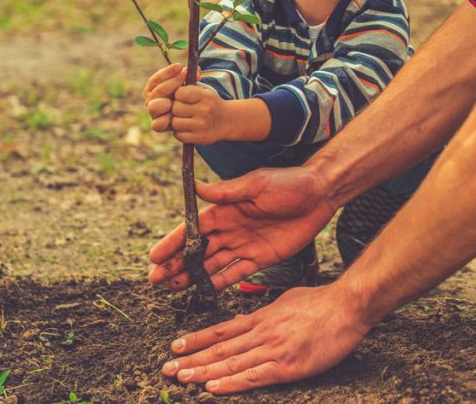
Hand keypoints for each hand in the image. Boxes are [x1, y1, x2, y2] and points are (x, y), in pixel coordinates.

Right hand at [143, 63, 185, 132]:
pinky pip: (156, 125)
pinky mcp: (158, 125)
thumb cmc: (186, 96)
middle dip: (171, 82)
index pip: (156, 79)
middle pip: (157, 91)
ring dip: (164, 102)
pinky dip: (163, 120)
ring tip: (175, 99)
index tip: (179, 66)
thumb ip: (190, 77)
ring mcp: (154, 113)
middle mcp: (151, 100)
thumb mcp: (188, 85)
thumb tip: (197, 70)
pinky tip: (171, 116)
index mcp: (153, 88)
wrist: (190, 115)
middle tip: (184, 76)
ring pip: (154, 107)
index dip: (167, 72)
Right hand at [148, 167, 336, 290]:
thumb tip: (195, 187)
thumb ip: (227, 192)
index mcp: (226, 209)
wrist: (319, 195)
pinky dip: (219, 282)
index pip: (193, 228)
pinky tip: (202, 291)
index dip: (173, 242)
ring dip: (192, 275)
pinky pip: (236, 273)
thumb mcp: (257, 184)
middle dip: (176, 264)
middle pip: (198, 250)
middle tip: (156, 280)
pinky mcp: (261, 258)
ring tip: (172, 288)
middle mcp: (231, 228)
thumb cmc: (289, 184)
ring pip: (212, 264)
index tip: (155, 256)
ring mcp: (244, 244)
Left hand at [161, 283, 370, 393]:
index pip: (222, 331)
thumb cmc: (322, 303)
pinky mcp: (287, 365)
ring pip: (231, 363)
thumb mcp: (286, 301)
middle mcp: (262, 332)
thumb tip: (246, 320)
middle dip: (191, 359)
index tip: (176, 346)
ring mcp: (273, 349)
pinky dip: (231, 383)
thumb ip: (265, 313)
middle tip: (167, 368)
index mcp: (262, 318)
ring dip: (203, 372)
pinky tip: (213, 388)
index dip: (197, 339)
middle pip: (220, 349)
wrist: (347, 306)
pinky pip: (254, 376)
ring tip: (181, 378)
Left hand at [171, 84, 227, 144]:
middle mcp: (204, 110)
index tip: (181, 97)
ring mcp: (202, 125)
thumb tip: (175, 78)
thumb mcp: (203, 90)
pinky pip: (178, 135)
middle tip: (182, 109)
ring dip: (176, 121)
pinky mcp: (199, 138)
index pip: (180, 93)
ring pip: (175, 122)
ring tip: (184, 119)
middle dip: (175, 108)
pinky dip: (179, 132)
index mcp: (205, 96)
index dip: (177, 95)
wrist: (226, 120)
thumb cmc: (208, 103)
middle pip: (175, 108)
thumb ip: (188, 85)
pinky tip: (186, 128)